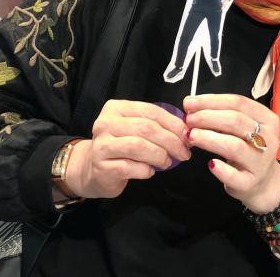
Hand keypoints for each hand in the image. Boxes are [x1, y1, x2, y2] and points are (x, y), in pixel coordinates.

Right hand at [65, 100, 190, 198]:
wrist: (91, 169)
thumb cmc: (119, 146)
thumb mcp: (135, 129)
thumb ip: (156, 125)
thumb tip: (185, 130)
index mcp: (116, 108)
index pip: (151, 111)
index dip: (173, 123)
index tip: (187, 135)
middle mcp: (106, 123)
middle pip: (146, 128)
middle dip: (171, 141)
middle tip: (184, 152)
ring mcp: (102, 145)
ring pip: (139, 146)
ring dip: (160, 156)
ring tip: (167, 161)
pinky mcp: (102, 167)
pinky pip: (131, 167)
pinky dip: (146, 170)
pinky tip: (150, 171)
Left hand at [184, 94, 279, 212]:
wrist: (262, 181)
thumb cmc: (247, 148)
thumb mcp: (242, 128)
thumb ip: (222, 115)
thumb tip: (192, 106)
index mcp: (267, 119)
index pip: (239, 103)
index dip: (211, 101)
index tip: (189, 103)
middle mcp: (268, 139)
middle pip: (236, 121)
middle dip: (207, 118)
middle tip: (188, 119)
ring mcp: (261, 162)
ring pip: (234, 146)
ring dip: (209, 139)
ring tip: (191, 136)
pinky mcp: (251, 183)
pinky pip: (234, 176)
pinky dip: (221, 169)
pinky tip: (210, 163)